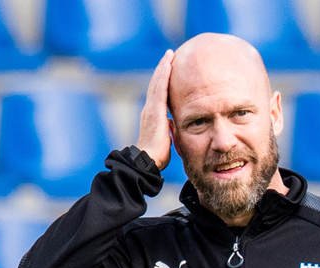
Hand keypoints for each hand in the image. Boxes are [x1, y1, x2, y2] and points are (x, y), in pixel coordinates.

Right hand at [137, 49, 175, 167]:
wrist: (147, 160)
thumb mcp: (165, 138)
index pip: (158, 93)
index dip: (163, 80)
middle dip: (162, 69)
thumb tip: (172, 123)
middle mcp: (149, 109)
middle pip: (156, 83)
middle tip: (169, 55)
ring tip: (169, 54)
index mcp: (152, 115)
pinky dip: (163, 75)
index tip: (168, 69)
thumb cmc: (156, 155)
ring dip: (163, 67)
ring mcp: (151, 108)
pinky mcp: (155, 109)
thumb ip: (167, 128)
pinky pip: (160, 87)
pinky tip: (168, 64)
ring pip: (157, 82)